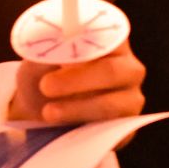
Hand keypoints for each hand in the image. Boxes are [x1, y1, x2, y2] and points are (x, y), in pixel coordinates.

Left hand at [8, 40, 147, 126]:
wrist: (41, 110)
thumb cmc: (43, 76)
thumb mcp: (37, 59)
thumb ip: (47, 49)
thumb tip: (53, 42)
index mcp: (112, 40)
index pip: (109, 37)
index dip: (85, 45)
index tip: (58, 54)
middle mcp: (128, 67)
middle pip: (112, 71)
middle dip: (77, 80)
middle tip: (46, 85)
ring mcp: (131, 99)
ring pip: (111, 105)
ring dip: (76, 108)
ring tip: (48, 112)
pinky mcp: (126, 127)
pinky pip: (111, 130)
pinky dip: (85, 128)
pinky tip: (64, 127)